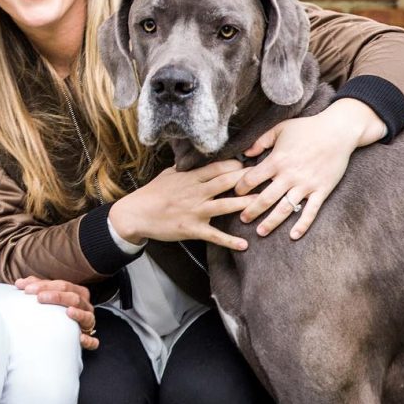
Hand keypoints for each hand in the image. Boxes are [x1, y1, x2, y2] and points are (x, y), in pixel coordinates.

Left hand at [15, 276, 98, 350]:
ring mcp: (88, 321)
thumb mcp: (49, 295)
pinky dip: (88, 340)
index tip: (27, 289)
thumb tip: (19, 283)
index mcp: (77, 291)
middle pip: (73, 297)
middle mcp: (85, 305)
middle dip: (57, 296)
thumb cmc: (58, 308)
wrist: (69, 328)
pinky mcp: (89, 338)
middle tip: (39, 297)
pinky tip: (80, 338)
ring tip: (68, 312)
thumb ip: (36, 287)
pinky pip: (93, 341)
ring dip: (78, 314)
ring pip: (86, 316)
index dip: (44, 285)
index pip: (63, 285)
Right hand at [109, 160, 254, 250]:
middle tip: (268, 177)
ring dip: (245, 204)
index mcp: (190, 177)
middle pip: (226, 182)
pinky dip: (229, 240)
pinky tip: (244, 244)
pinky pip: (214, 235)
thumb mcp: (169, 174)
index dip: (237, 165)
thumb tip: (200, 159)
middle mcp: (195, 191)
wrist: (135, 213)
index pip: (219, 167)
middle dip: (248, 179)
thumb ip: (187, 168)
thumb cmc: (152, 193)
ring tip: (264, 204)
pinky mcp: (192, 228)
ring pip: (225, 205)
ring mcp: (194, 210)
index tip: (253, 163)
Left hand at [235, 99, 386, 239]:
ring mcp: (306, 185)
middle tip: (242, 219)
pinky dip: (302, 225)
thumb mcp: (280, 129)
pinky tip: (293, 235)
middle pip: (265, 198)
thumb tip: (245, 153)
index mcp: (277, 160)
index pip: (252, 179)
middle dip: (251, 210)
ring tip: (261, 232)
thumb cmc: (307, 128)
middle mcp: (289, 175)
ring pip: (285, 208)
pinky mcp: (322, 190)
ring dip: (271, 222)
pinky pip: (311, 211)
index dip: (240, 187)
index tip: (235, 193)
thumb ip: (260, 141)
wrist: (339, 131)